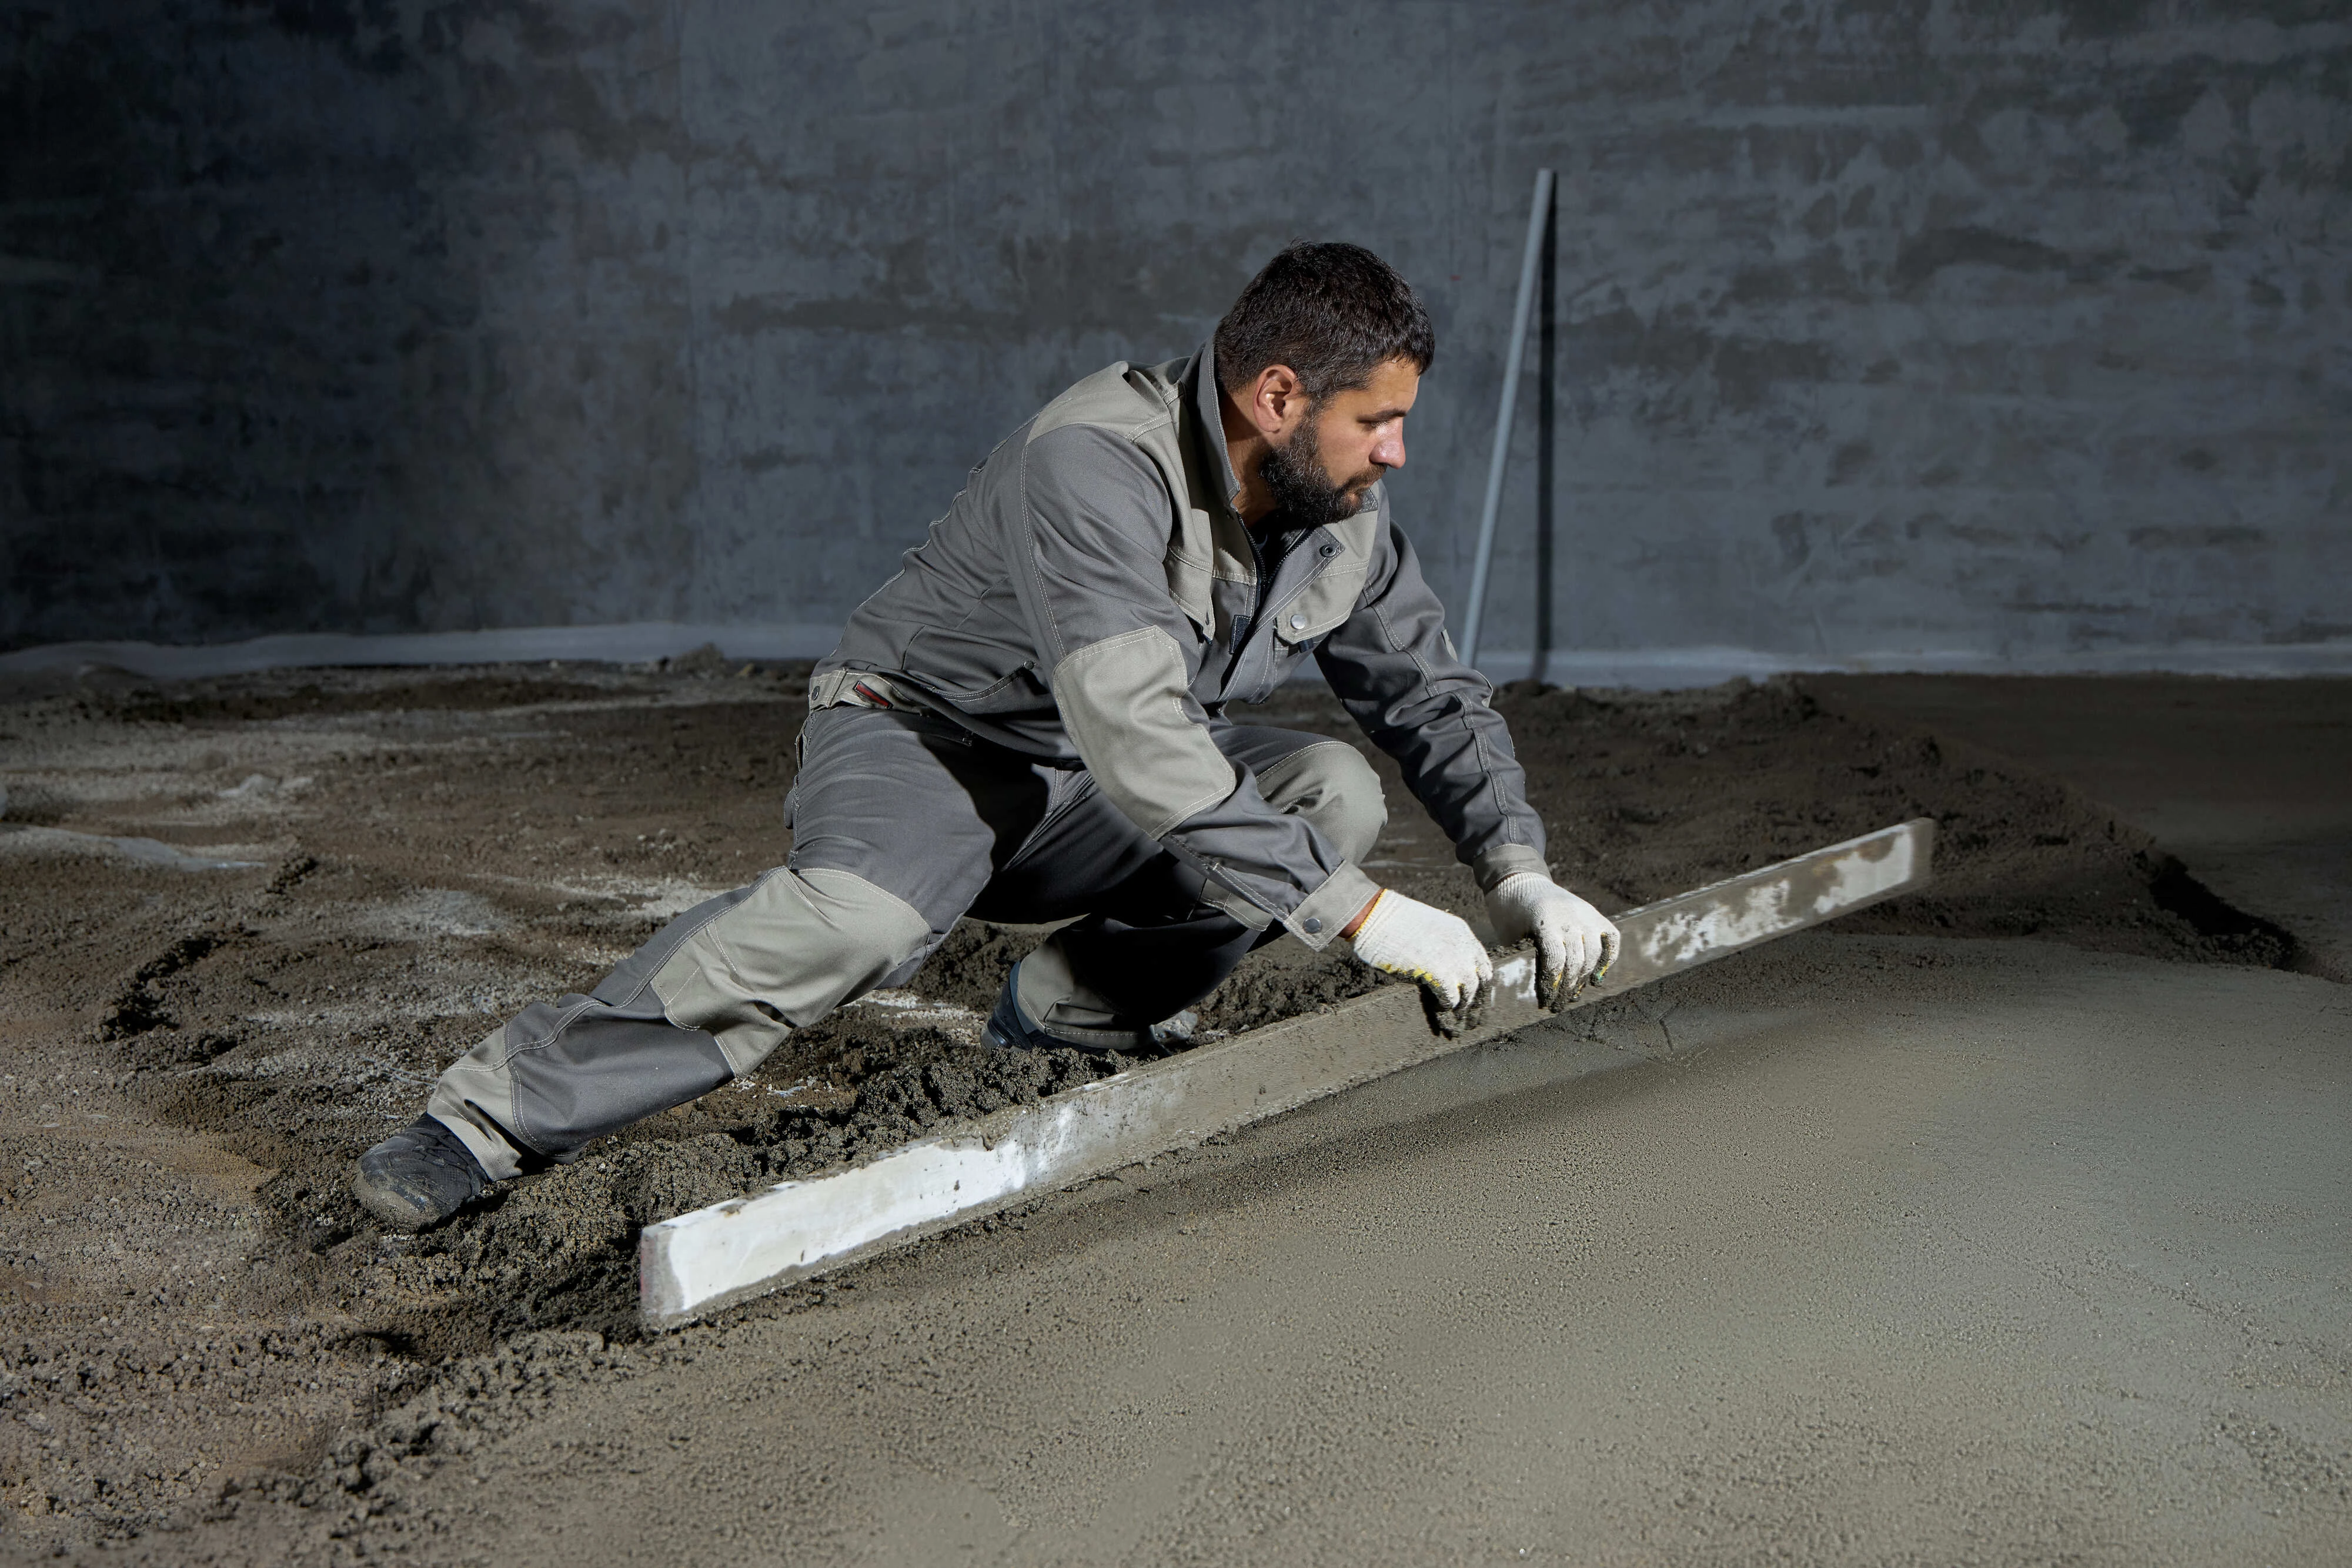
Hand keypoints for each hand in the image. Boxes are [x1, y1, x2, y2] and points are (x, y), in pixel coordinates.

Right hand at [1343, 889, 1493, 1035]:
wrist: (1374, 916)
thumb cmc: (1391, 921)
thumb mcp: (1428, 930)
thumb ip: (1442, 949)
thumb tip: (1444, 975)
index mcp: (1461, 933)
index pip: (1483, 965)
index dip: (1481, 986)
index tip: (1476, 1001)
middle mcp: (1462, 945)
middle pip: (1481, 982)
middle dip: (1477, 1004)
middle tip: (1470, 1021)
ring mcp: (1452, 958)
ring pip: (1469, 993)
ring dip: (1462, 1010)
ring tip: (1455, 1023)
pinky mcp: (1437, 972)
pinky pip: (1451, 999)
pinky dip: (1446, 1009)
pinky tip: (1439, 1013)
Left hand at [1485, 873, 1620, 1009]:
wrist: (1520, 878)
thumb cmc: (1509, 912)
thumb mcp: (1510, 935)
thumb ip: (1526, 958)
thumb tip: (1543, 991)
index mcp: (1545, 920)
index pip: (1556, 960)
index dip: (1551, 985)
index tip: (1545, 1001)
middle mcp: (1570, 916)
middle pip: (1577, 961)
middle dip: (1566, 988)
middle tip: (1557, 1005)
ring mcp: (1586, 913)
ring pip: (1595, 954)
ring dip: (1584, 978)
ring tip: (1572, 993)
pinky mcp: (1594, 914)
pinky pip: (1611, 939)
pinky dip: (1607, 960)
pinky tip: (1594, 976)